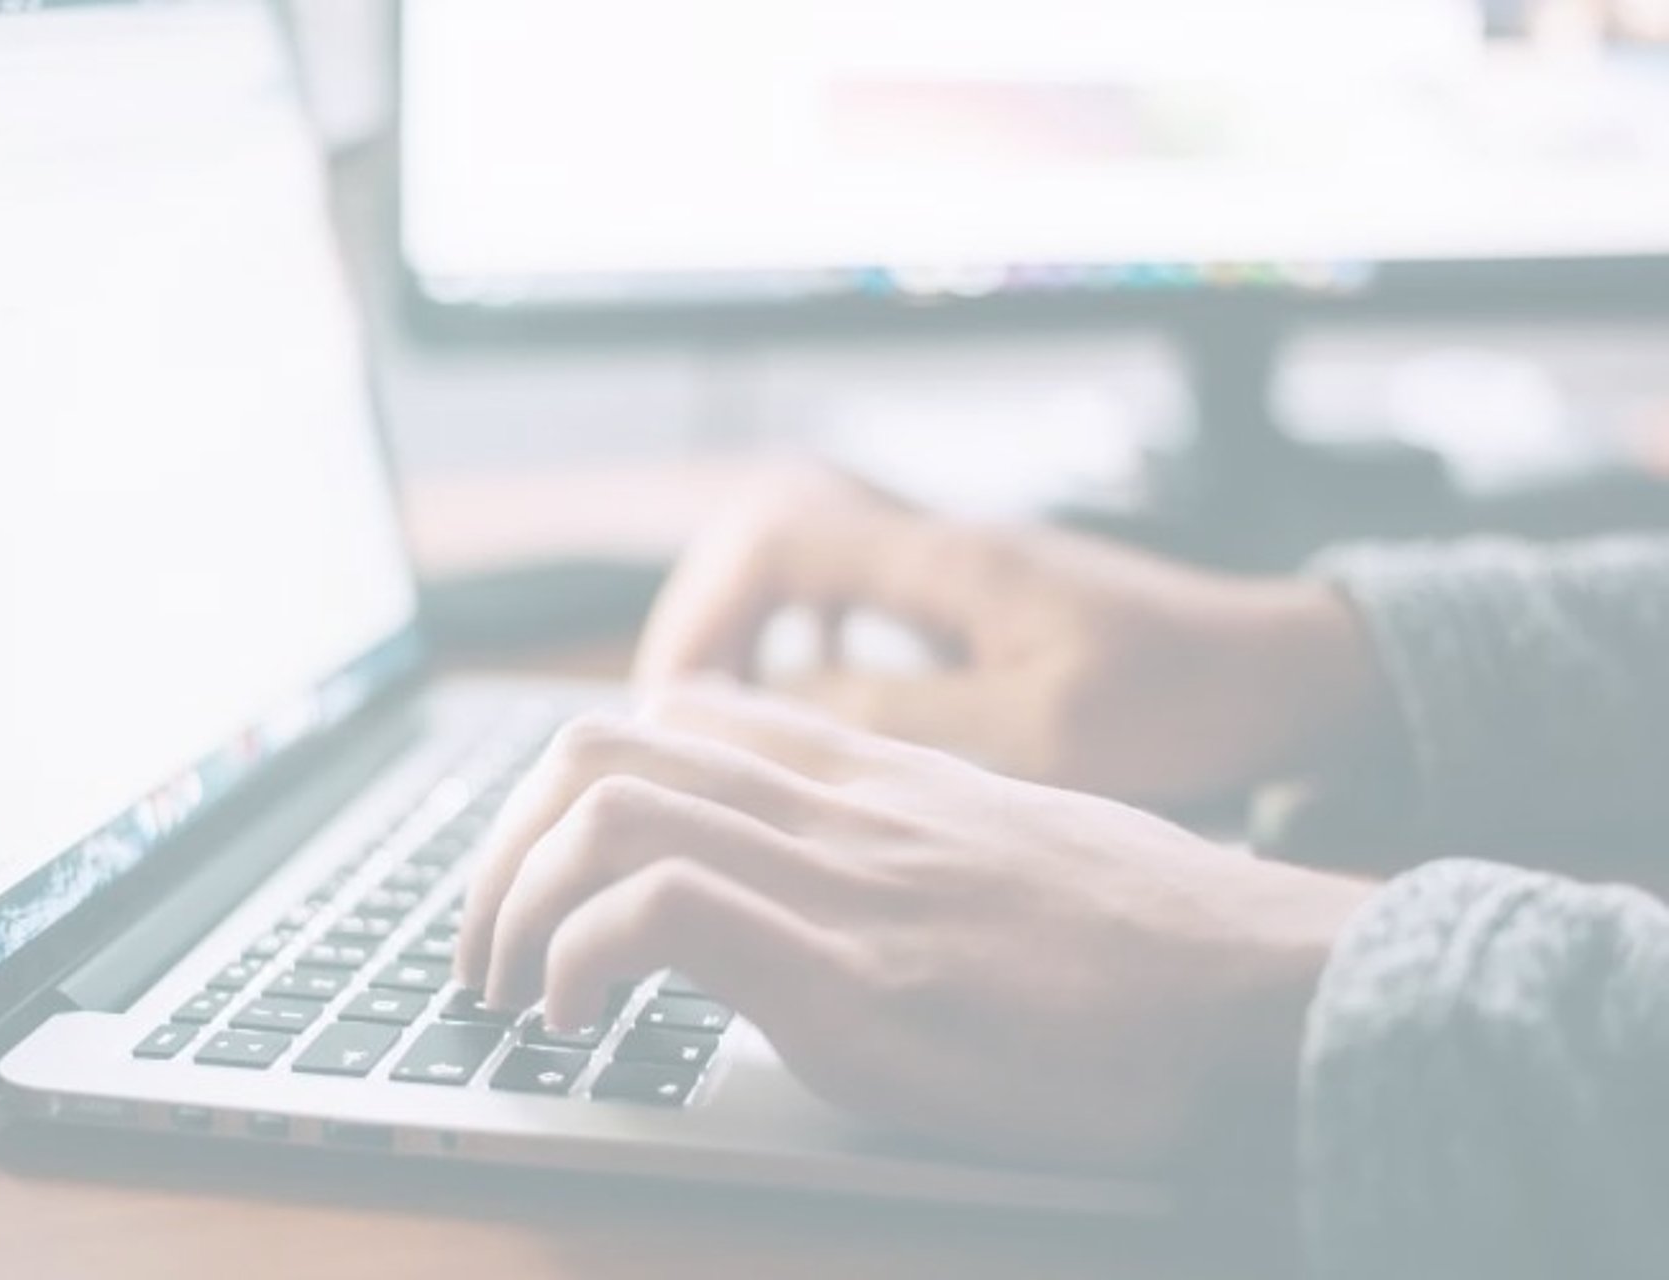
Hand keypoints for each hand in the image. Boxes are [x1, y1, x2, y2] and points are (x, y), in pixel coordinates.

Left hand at [457, 684, 1372, 1172]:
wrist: (1270, 989)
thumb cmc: (1155, 941)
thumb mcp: (1012, 851)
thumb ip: (907, 840)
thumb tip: (832, 880)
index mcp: (873, 776)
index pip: (675, 716)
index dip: (571, 789)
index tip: (546, 876)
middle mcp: (840, 805)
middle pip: (600, 745)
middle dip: (500, 846)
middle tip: (485, 947)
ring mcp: (842, 882)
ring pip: (605, 806)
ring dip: (510, 902)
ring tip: (508, 992)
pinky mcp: (853, 979)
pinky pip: (657, 912)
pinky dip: (577, 958)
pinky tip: (578, 1022)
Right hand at [636, 466, 1386, 805]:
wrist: (1285, 671)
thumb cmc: (1184, 701)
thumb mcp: (1039, 733)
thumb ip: (899, 718)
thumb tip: (770, 712)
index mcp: (948, 561)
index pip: (774, 537)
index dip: (703, 613)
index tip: (677, 705)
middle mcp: (940, 545)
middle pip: (768, 536)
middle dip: (706, 621)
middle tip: (678, 720)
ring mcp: (956, 567)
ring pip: (805, 564)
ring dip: (751, 631)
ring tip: (725, 719)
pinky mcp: (974, 600)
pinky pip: (853, 596)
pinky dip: (808, 641)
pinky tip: (814, 706)